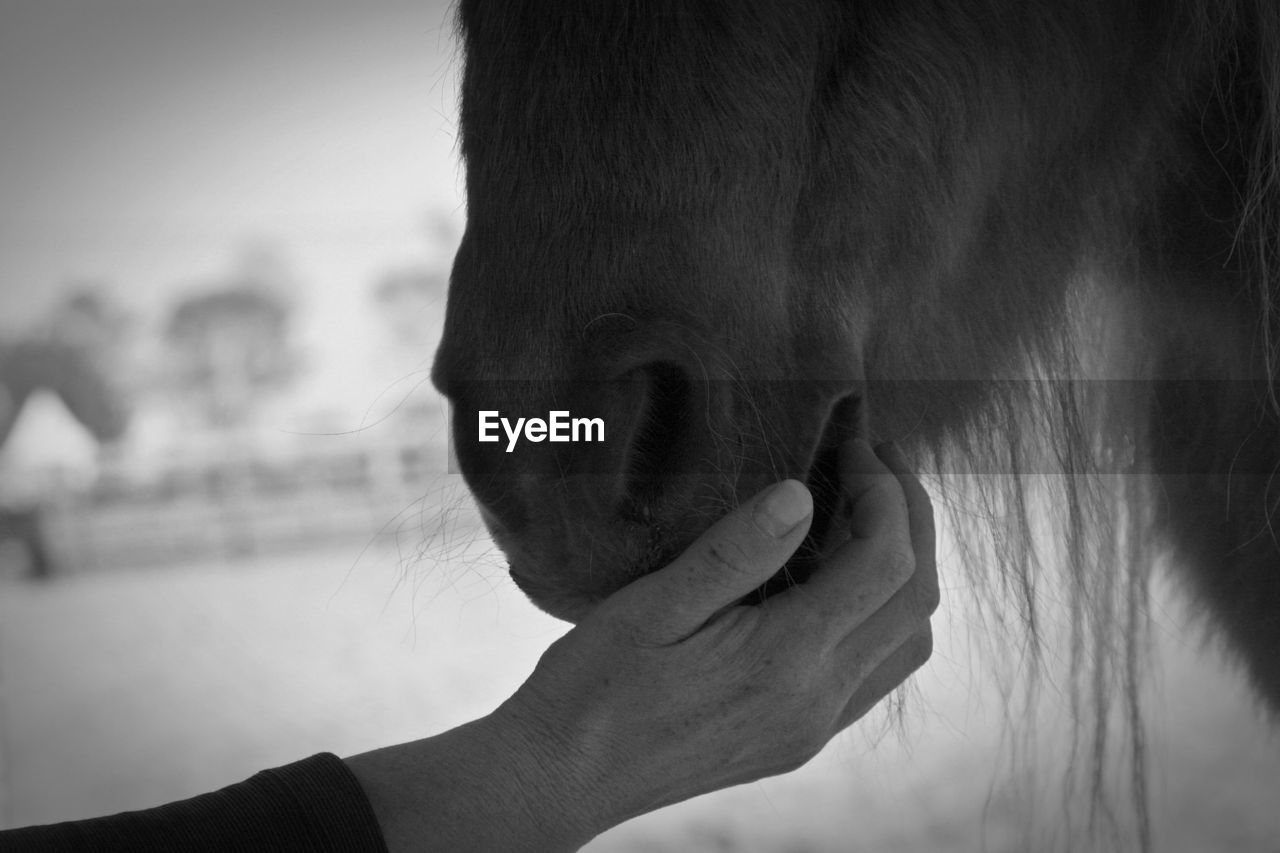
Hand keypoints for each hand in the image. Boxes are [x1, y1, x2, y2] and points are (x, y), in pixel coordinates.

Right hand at [493, 439, 938, 845]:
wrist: (561, 779)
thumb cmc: (592, 688)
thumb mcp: (652, 606)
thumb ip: (734, 553)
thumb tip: (803, 496)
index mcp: (784, 661)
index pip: (885, 566)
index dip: (885, 495)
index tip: (854, 447)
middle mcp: (816, 702)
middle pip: (915, 603)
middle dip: (911, 523)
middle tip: (876, 467)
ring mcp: (812, 729)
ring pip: (905, 643)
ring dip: (904, 574)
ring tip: (866, 517)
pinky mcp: (797, 741)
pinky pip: (873, 673)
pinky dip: (878, 615)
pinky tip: (834, 583)